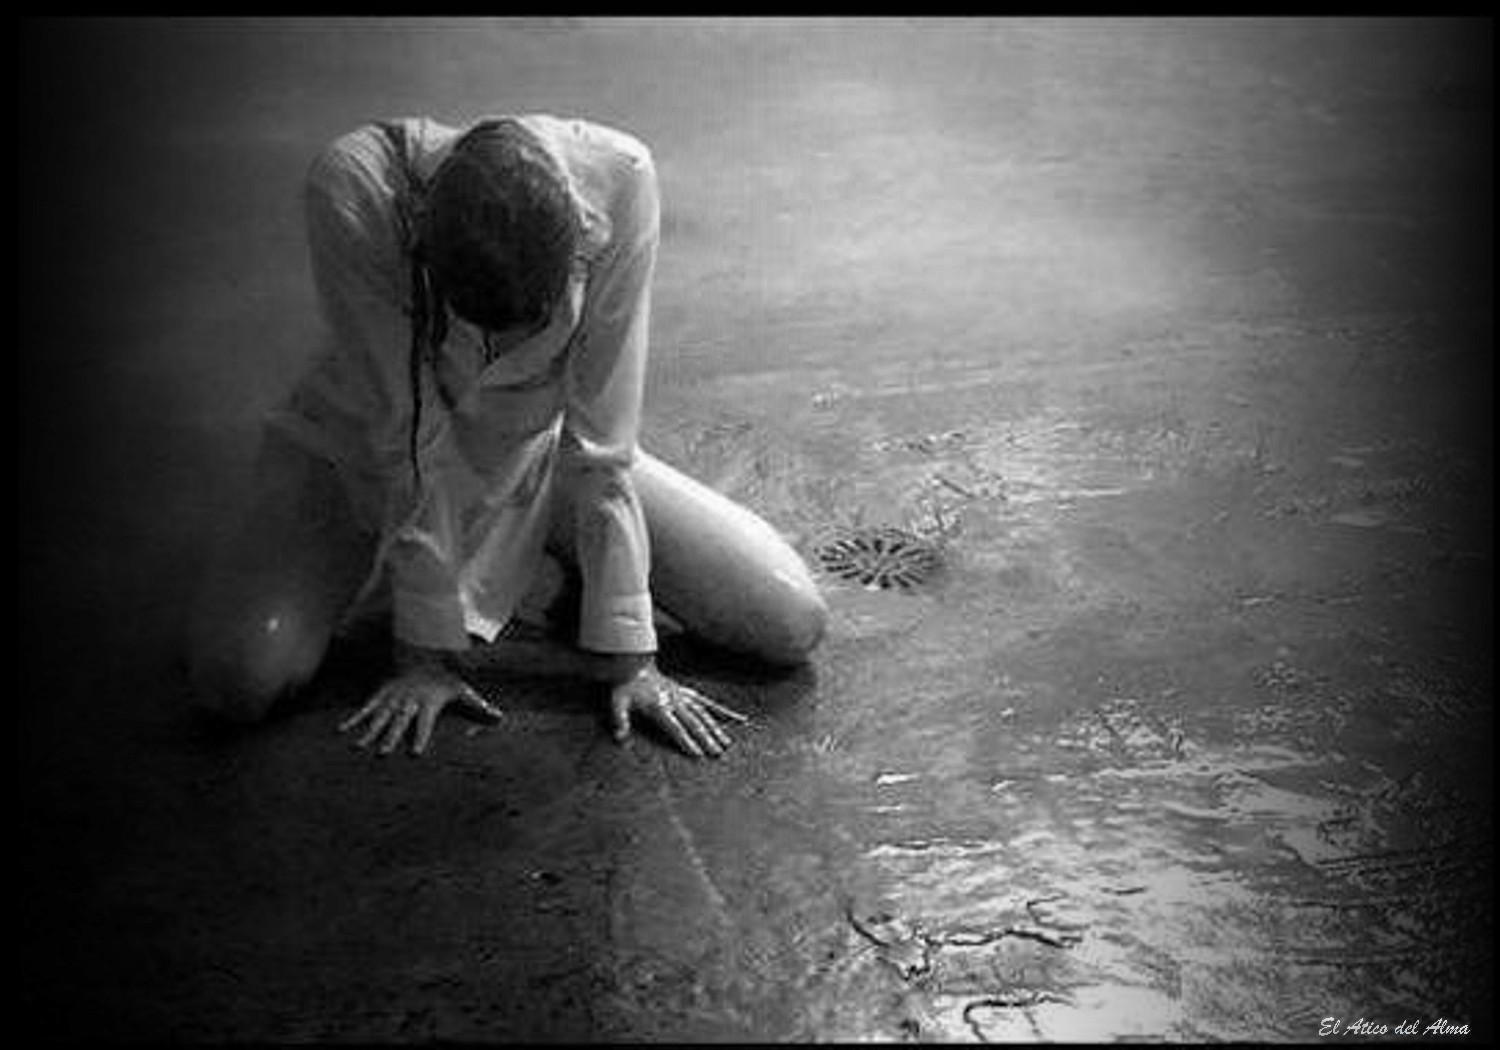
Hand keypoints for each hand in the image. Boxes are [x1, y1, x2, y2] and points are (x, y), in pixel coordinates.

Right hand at [338, 646, 501, 755]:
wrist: (424, 654)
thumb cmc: (445, 679)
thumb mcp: (464, 689)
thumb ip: (479, 706)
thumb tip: (500, 718)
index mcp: (427, 703)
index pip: (424, 723)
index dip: (420, 737)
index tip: (415, 754)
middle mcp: (408, 701)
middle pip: (398, 721)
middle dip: (390, 737)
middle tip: (382, 754)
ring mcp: (393, 698)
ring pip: (380, 716)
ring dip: (369, 732)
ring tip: (358, 748)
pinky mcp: (381, 694)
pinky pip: (366, 707)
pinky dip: (354, 718)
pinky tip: (342, 731)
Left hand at [610, 663, 748, 758]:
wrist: (634, 661)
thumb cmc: (625, 684)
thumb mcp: (617, 702)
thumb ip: (619, 720)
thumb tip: (621, 739)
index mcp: (659, 706)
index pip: (675, 727)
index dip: (686, 741)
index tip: (697, 754)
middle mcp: (675, 701)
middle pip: (694, 722)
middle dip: (706, 739)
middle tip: (717, 754)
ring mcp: (683, 696)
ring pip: (704, 714)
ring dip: (716, 729)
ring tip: (727, 744)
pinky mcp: (688, 692)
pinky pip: (708, 703)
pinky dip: (723, 711)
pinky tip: (737, 719)